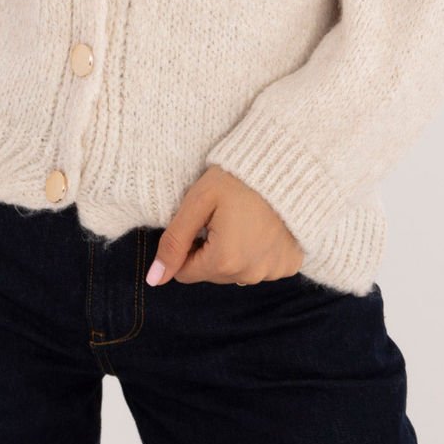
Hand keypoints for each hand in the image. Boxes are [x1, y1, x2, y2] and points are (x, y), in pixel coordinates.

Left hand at [145, 165, 304, 285]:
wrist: (285, 164)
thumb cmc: (236, 178)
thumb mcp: (197, 202)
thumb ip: (174, 242)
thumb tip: (154, 279)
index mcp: (223, 261)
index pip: (185, 272)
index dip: (187, 246)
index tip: (200, 221)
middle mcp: (250, 274)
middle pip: (211, 274)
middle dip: (210, 250)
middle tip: (222, 217)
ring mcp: (273, 271)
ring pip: (236, 272)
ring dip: (234, 253)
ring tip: (243, 219)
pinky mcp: (289, 264)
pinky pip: (263, 267)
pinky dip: (258, 251)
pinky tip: (262, 226)